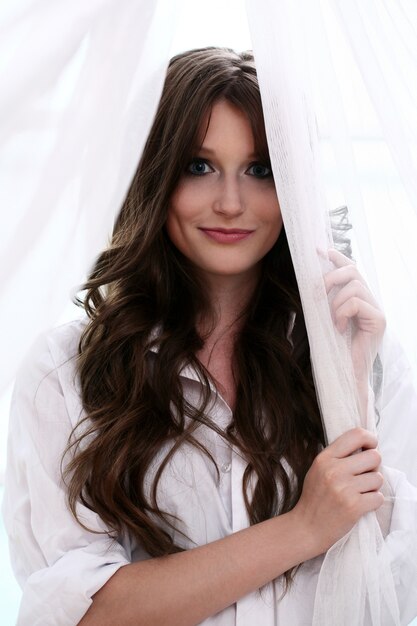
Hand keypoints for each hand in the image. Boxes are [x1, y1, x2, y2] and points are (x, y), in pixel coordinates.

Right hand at [291, 427, 383, 553]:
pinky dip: (373, 502)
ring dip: (373, 487)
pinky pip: (378, 497)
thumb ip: (337, 456)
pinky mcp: (354, 507)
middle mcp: (334, 470)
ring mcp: (344, 489)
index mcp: (325, 458)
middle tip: (364, 476)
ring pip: (378, 478)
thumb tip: (366, 447)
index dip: (370, 439)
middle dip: (374, 467)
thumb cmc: (315, 498)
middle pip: (374, 457)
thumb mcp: (318, 469)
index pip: (357, 435)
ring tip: (359, 492)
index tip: (371, 448)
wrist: (306, 528)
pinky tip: (361, 504)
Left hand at [324, 249, 385, 382]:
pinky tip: (340, 329)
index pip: (351, 267)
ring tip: (333, 322)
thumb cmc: (332, 347)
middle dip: (329, 278)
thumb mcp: (324, 316)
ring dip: (334, 303)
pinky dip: (341, 314)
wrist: (344, 372)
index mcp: (358, 297)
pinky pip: (355, 302)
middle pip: (352, 270)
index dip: (336, 257)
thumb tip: (312, 277)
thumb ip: (323, 297)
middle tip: (316, 295)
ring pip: (352, 286)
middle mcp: (370, 300)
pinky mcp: (379, 320)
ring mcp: (377, 309)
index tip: (320, 251)